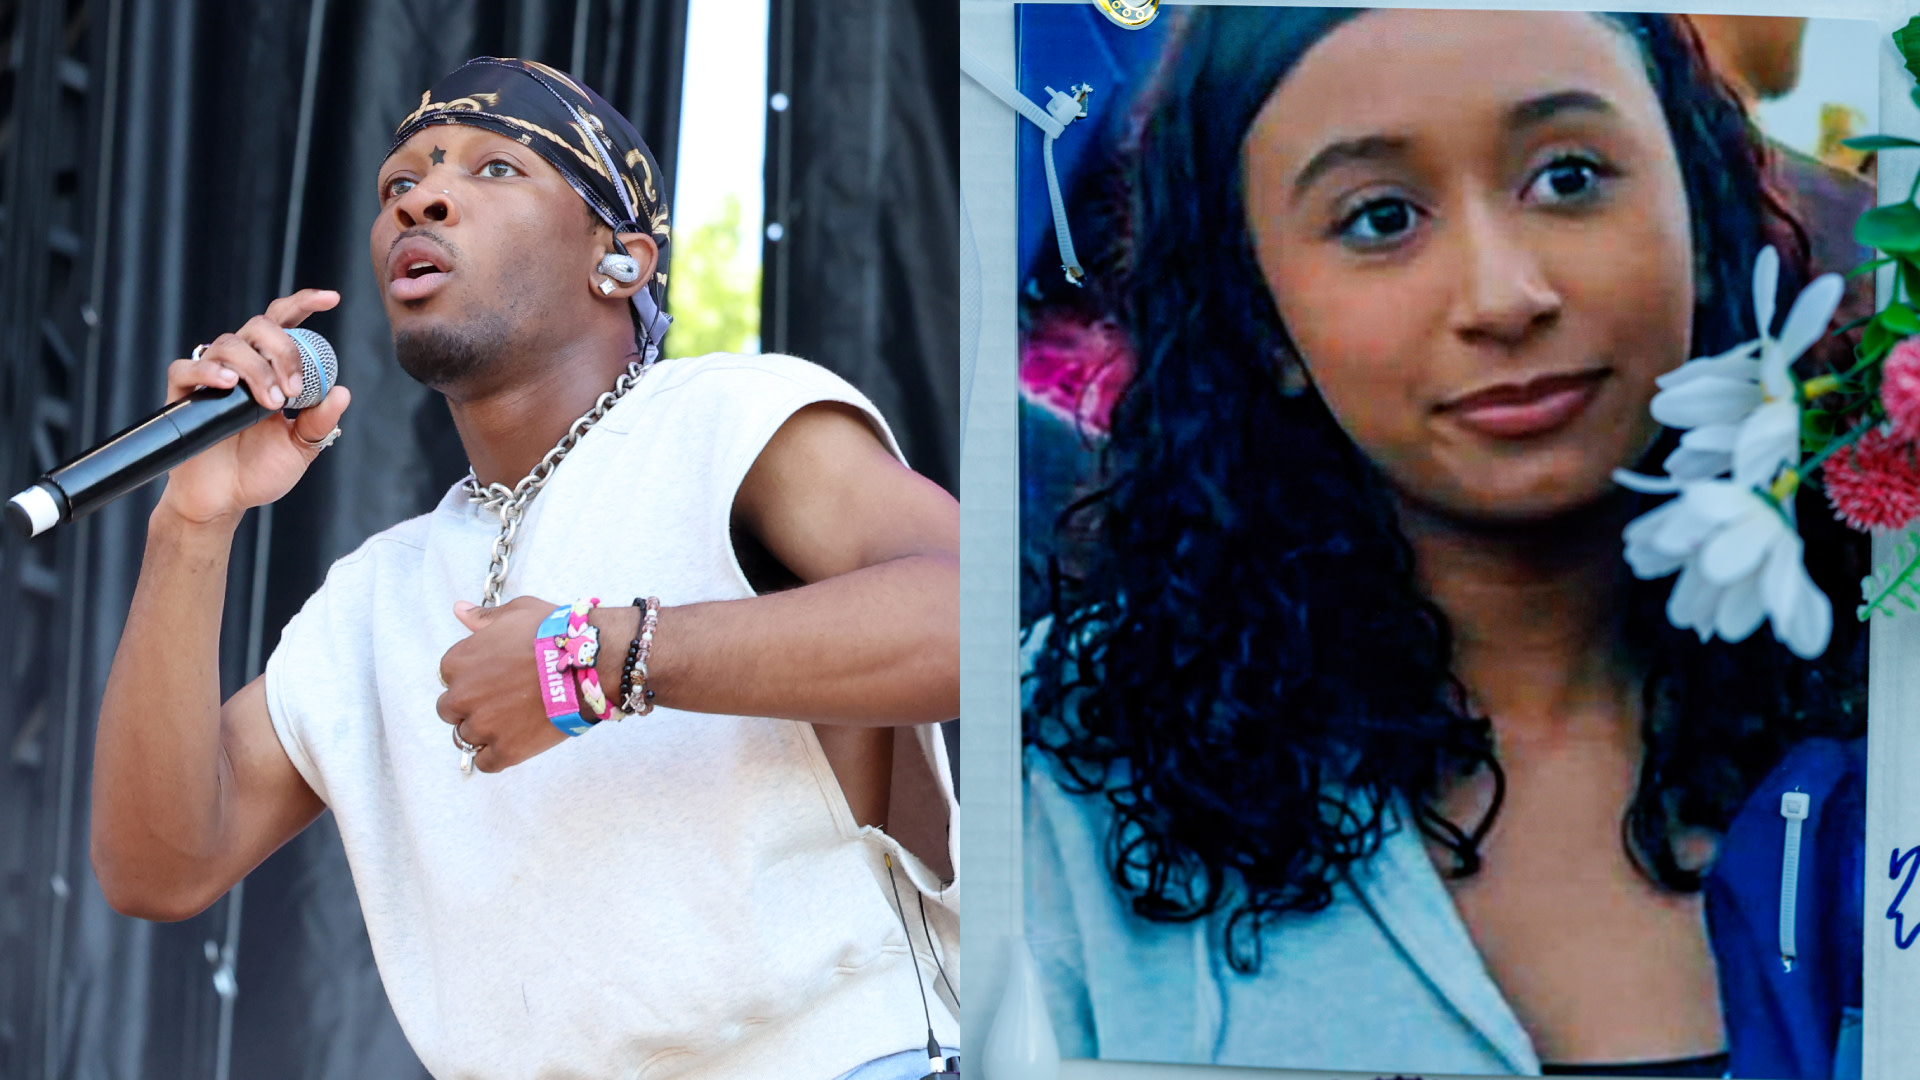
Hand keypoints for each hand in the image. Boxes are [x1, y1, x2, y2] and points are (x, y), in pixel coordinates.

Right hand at [155, 289, 350, 526]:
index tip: (331, 298)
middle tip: (293, 391)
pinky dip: (210, 370)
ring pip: (229, 344)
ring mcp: (211, 377)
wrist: (225, 500)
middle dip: (283, 351)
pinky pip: (187, 367)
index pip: (284, 325)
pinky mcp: (183, 394)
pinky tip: (229, 383)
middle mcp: (241, 365)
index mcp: (271, 369)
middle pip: (259, 327)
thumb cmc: (260, 470)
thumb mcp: (301, 447)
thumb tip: (342, 393)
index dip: (304, 304)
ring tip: (269, 403)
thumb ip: (320, 421)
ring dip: (256, 369)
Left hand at [436, 597, 569, 772]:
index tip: (491, 676)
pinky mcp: (505, 750)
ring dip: (483, 731)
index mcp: (458, 662)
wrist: (587, 664)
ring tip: (511, 721)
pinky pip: (486, 763)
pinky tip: (514, 742)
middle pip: (449, 711)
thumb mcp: (516, 613)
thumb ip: (484, 618)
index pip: (448, 677)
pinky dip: (496, 756)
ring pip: (465, 738)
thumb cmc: (554, 634)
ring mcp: (483, 726)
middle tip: (498, 700)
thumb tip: (460, 610)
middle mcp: (462, 696)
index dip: (470, 677)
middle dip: (469, 706)